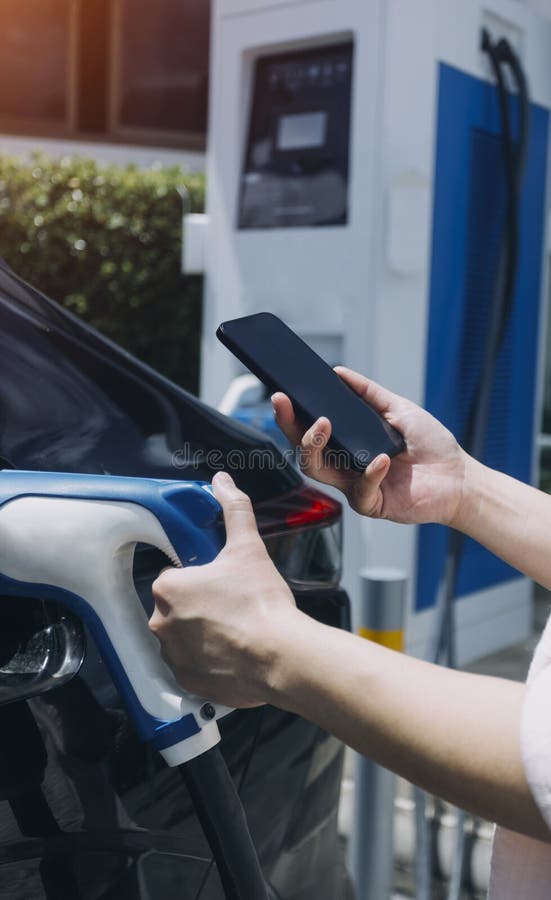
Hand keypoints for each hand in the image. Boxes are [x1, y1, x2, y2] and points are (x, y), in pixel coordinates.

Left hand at [149, 471, 300, 707]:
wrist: (281, 656)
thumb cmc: (261, 605)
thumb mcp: (248, 548)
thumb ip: (234, 511)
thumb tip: (223, 484)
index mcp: (168, 588)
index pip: (175, 576)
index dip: (199, 577)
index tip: (220, 582)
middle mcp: (161, 623)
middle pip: (177, 607)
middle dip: (200, 606)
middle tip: (232, 605)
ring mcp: (172, 656)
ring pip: (183, 637)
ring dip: (202, 634)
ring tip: (236, 630)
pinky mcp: (186, 681)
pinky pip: (191, 666)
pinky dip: (208, 661)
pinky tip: (233, 652)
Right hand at [272, 366, 467, 525]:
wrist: (459, 476)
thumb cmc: (430, 445)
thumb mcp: (398, 408)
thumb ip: (368, 392)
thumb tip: (338, 372)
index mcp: (349, 444)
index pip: (311, 430)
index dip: (292, 415)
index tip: (282, 394)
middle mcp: (345, 466)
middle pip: (304, 450)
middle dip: (291, 427)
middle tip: (286, 403)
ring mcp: (355, 486)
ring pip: (317, 470)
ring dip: (315, 445)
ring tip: (325, 424)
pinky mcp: (371, 503)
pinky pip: (359, 490)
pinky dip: (370, 473)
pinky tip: (382, 459)